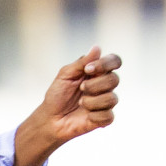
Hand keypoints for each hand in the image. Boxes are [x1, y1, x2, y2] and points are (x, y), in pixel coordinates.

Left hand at [13, 46, 121, 165]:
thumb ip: (82, 62)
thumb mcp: (65, 75)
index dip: (106, 63)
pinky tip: (86, 115)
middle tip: (81, 88)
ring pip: (112, 99)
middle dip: (95, 85)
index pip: (114, 61)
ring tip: (80, 103)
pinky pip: (108, 116)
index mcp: (97, 72)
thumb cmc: (57, 94)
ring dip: (92, 101)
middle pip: (114, 79)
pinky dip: (94, 115)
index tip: (88, 69)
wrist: (50, 118)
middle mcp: (104, 85)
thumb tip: (97, 47)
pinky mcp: (104, 118)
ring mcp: (105, 102)